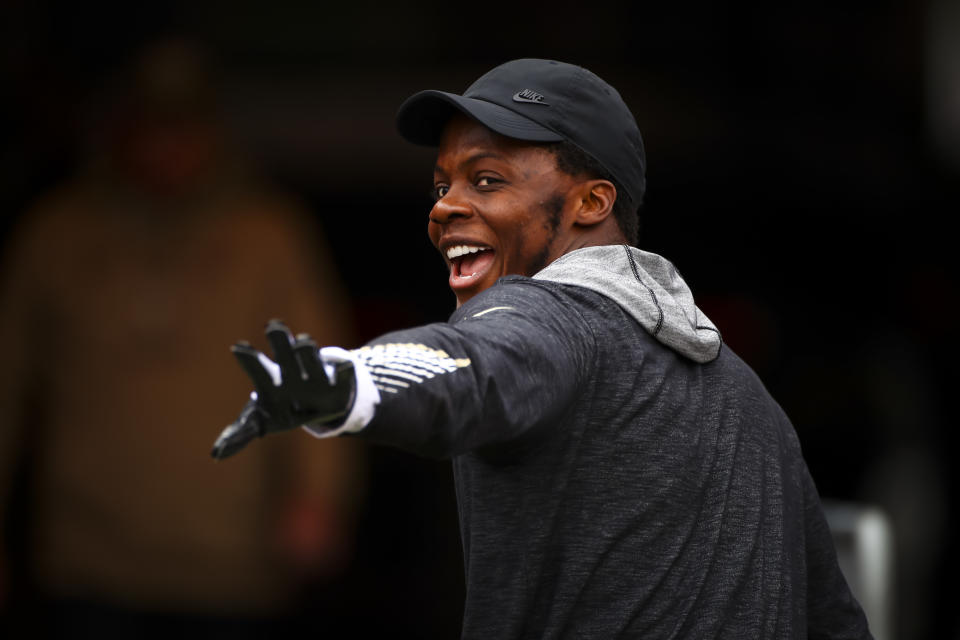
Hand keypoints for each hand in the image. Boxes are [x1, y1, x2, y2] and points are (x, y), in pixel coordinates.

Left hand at [211, 319, 355, 459]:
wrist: (316, 404)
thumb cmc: (280, 410)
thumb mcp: (258, 422)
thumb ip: (238, 435)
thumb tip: (215, 455)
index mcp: (269, 380)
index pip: (257, 367)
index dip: (249, 359)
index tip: (238, 348)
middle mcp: (292, 372)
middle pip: (285, 356)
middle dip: (280, 342)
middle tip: (272, 326)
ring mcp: (316, 375)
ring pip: (310, 359)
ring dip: (306, 353)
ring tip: (303, 342)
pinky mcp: (340, 383)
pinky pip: (343, 376)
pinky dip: (344, 372)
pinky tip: (344, 366)